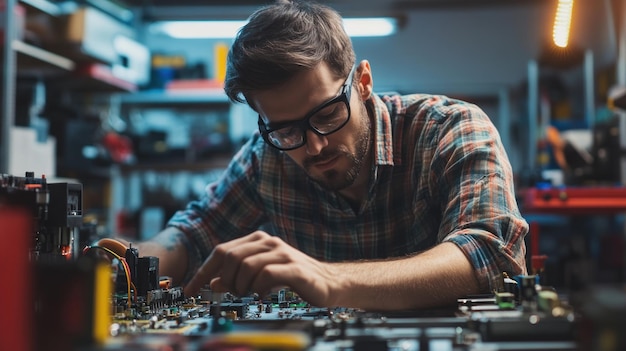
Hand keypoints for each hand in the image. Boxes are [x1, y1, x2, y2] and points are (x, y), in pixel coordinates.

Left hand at [183, 231, 339, 306]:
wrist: (328, 282)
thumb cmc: (293, 278)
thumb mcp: (259, 276)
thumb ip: (237, 276)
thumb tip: (212, 282)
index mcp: (257, 241)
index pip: (221, 251)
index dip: (202, 272)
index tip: (189, 290)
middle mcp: (268, 242)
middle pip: (230, 257)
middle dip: (224, 280)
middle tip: (232, 293)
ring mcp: (282, 253)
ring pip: (245, 266)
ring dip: (241, 286)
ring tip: (249, 294)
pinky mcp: (294, 268)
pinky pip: (265, 275)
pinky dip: (258, 288)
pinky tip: (263, 294)